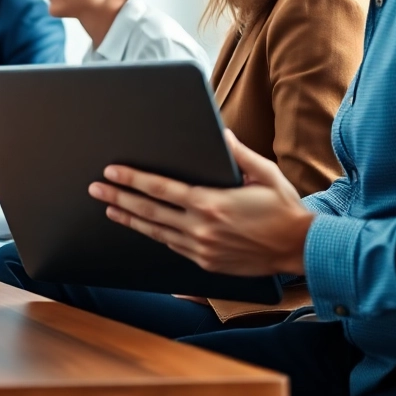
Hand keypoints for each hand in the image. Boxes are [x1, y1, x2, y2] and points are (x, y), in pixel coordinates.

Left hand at [87, 131, 313, 276]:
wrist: (301, 249)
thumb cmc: (284, 208)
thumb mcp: (265, 174)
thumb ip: (238, 153)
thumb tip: (220, 132)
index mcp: (211, 203)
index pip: (161, 189)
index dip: (132, 180)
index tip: (111, 172)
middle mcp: (201, 228)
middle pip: (149, 211)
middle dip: (118, 199)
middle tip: (95, 189)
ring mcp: (201, 249)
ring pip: (155, 232)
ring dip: (129, 219)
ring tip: (108, 209)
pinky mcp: (205, 263)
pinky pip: (172, 246)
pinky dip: (153, 234)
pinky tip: (141, 226)